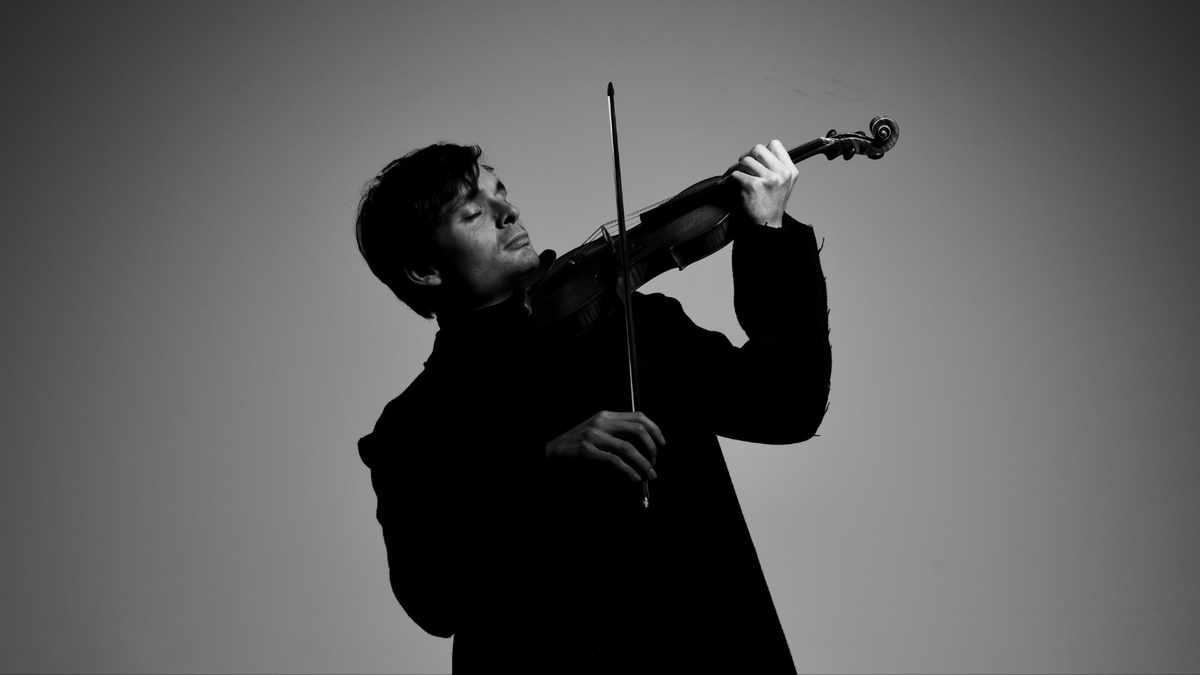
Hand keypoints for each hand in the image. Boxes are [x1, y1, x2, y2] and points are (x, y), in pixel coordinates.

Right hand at [545, 411, 663, 482]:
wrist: (551, 450)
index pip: (638, 417)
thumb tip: (643, 448)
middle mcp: (601, 422)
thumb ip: (616, 433)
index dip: (655, 430)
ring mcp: (594, 436)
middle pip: (637, 431)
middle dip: (651, 449)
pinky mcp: (587, 451)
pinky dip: (628, 471)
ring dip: (643, 464)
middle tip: (654, 463)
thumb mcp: (597, 431)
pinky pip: (614, 461)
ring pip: (628, 448)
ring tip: (648, 475)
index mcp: (606, 415)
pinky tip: (633, 478)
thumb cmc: (577, 444)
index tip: (661, 444)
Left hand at [723, 140, 798, 227]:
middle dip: (745, 158)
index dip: (761, 151)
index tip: (754, 162)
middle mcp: (782, 173)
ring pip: (745, 161)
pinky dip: (726, 180)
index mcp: (790, 171)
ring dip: (733, 169)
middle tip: (740, 169)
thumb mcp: (783, 185)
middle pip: (758, 149)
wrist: (766, 228)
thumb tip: (754, 154)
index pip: (775, 144)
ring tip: (730, 179)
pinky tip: (724, 186)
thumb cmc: (769, 208)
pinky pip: (735, 175)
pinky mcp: (754, 186)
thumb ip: (775, 168)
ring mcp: (769, 179)